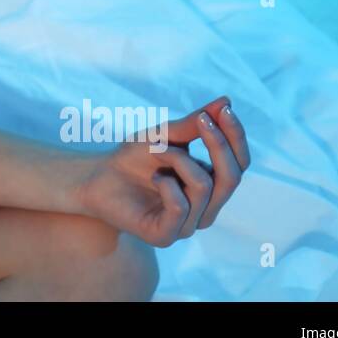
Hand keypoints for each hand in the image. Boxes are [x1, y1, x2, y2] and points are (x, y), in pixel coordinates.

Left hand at [71, 96, 250, 246]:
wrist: (97, 176)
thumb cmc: (134, 157)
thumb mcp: (166, 135)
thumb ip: (195, 124)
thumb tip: (226, 101)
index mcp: (212, 187)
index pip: (240, 164)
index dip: (236, 137)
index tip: (225, 109)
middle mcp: (206, 210)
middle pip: (231, 177)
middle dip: (219, 144)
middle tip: (200, 119)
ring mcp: (188, 226)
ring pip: (203, 187)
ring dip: (178, 159)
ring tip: (157, 150)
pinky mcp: (165, 236)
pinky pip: (180, 207)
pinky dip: (167, 184)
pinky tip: (154, 177)